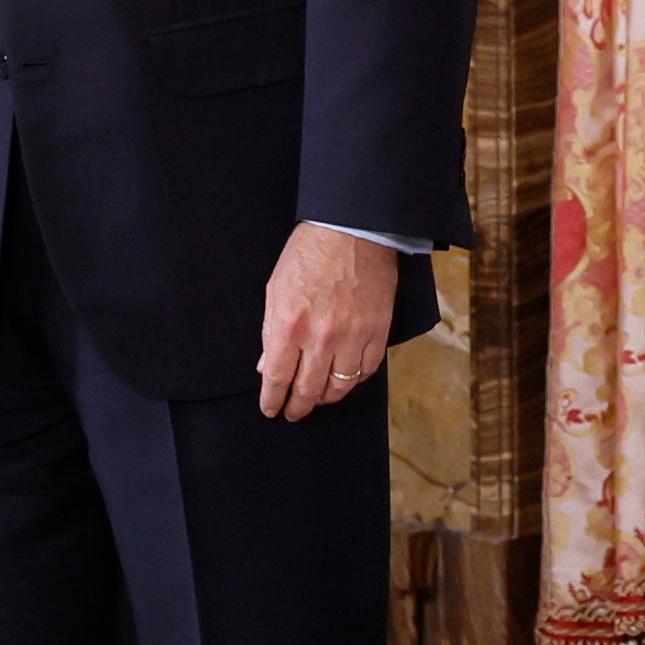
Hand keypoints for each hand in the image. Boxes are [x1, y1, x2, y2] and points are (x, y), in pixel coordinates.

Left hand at [257, 222, 397, 419]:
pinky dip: (354, 381)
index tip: (271, 409)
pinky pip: (366, 371)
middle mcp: (320, 337)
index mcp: (289, 325)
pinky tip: (344, 380)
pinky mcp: (377, 333)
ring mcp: (352, 337)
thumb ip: (269, 331)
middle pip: (309, 390)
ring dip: (325, 398)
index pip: (277, 377)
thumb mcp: (275, 289)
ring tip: (317, 400)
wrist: (353, 231)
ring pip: (340, 387)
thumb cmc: (309, 254)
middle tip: (293, 413)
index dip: (272, 399)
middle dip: (298, 408)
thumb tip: (266, 365)